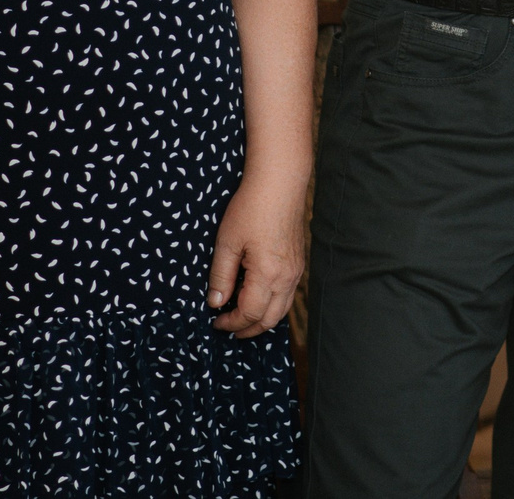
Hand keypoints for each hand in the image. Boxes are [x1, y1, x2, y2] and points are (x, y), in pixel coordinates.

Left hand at [208, 171, 306, 336]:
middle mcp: (287, 277)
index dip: (231, 323)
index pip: (250, 313)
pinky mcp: (298, 262)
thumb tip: (215, 303)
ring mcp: (296, 270)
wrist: (280, 183)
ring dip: (263, 319)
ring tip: (243, 319)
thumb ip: (221, 276)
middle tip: (230, 329)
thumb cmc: (251, 208)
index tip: (216, 321)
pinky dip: (274, 305)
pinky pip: (288, 294)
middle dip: (249, 329)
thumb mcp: (227, 242)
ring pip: (283, 309)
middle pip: (270, 319)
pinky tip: (259, 298)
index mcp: (268, 275)